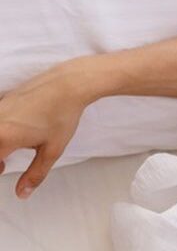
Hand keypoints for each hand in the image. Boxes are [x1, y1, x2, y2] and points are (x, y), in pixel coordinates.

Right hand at [0, 64, 92, 198]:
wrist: (68, 84)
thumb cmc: (62, 116)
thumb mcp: (52, 150)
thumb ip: (35, 174)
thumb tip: (22, 193)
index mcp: (3, 138)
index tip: (3, 169)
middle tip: (4, 164)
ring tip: (10, 148)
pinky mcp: (2, 100)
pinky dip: (0, 130)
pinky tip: (13, 131)